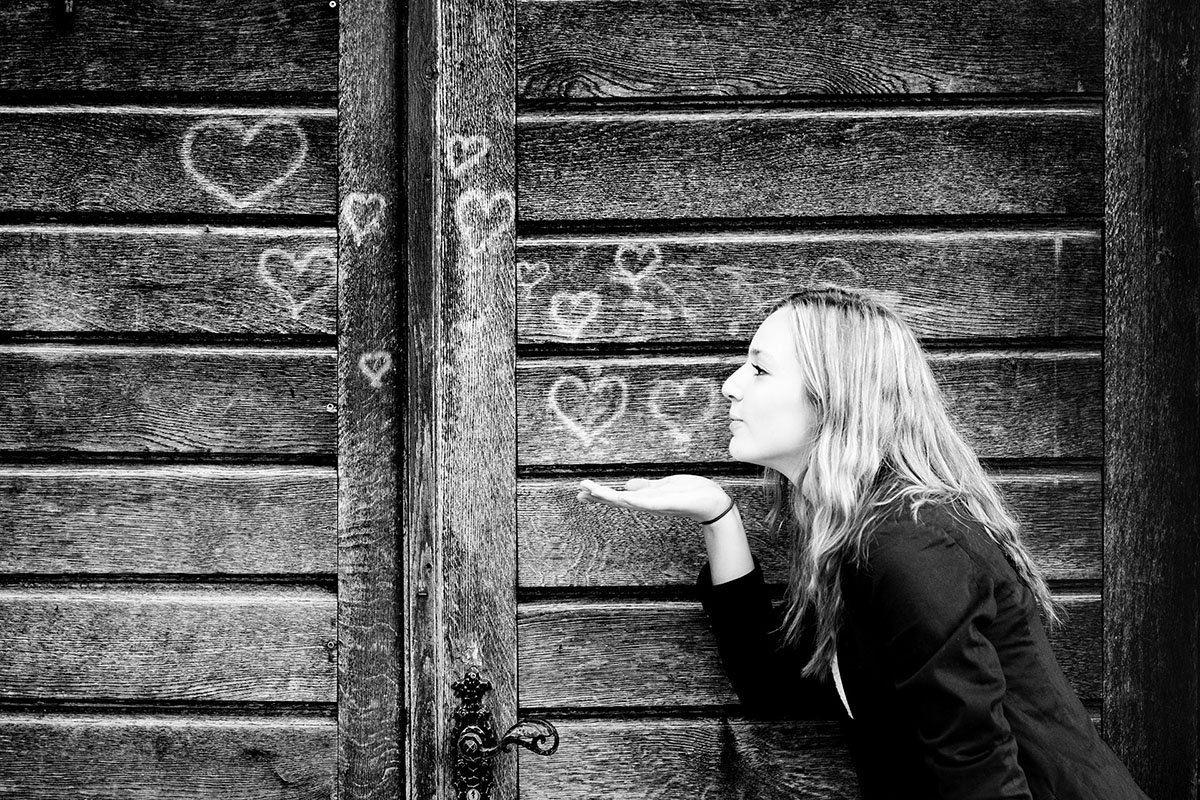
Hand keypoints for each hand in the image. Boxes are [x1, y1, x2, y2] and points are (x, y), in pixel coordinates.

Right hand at [576, 475, 731, 522]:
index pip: (618, 497)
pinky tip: (620, 495)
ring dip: (608, 496)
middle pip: (617, 501)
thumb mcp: (664, 487)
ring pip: (626, 501)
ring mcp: (655, 505)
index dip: (600, 494)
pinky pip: (646, 501)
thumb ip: (646, 487)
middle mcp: (647, 504)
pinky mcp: (666, 503)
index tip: (582, 491)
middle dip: (598, 496)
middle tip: (579, 492)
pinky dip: (632, 499)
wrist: (712, 501)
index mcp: (645, 499)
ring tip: (591, 490)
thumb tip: (628, 485)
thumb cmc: (690, 493)